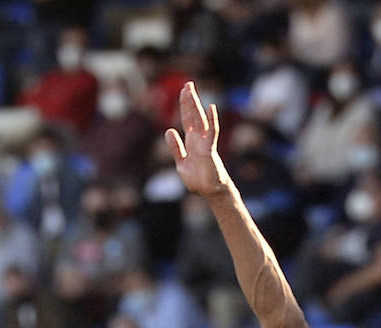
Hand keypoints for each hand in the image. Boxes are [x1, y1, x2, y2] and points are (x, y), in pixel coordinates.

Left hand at [166, 82, 228, 199]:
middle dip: (190, 100)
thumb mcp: (180, 162)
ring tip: (192, 90)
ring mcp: (205, 142)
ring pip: (200, 119)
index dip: (185, 105)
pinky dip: (212, 120)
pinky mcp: (210, 149)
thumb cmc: (197, 179)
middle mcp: (198, 139)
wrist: (209, 192)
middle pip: (193, 115)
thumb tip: (168, 130)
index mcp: (191, 141)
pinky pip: (212, 132)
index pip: (187, 119)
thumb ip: (175, 147)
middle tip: (187, 84)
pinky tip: (211, 108)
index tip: (183, 91)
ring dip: (196, 105)